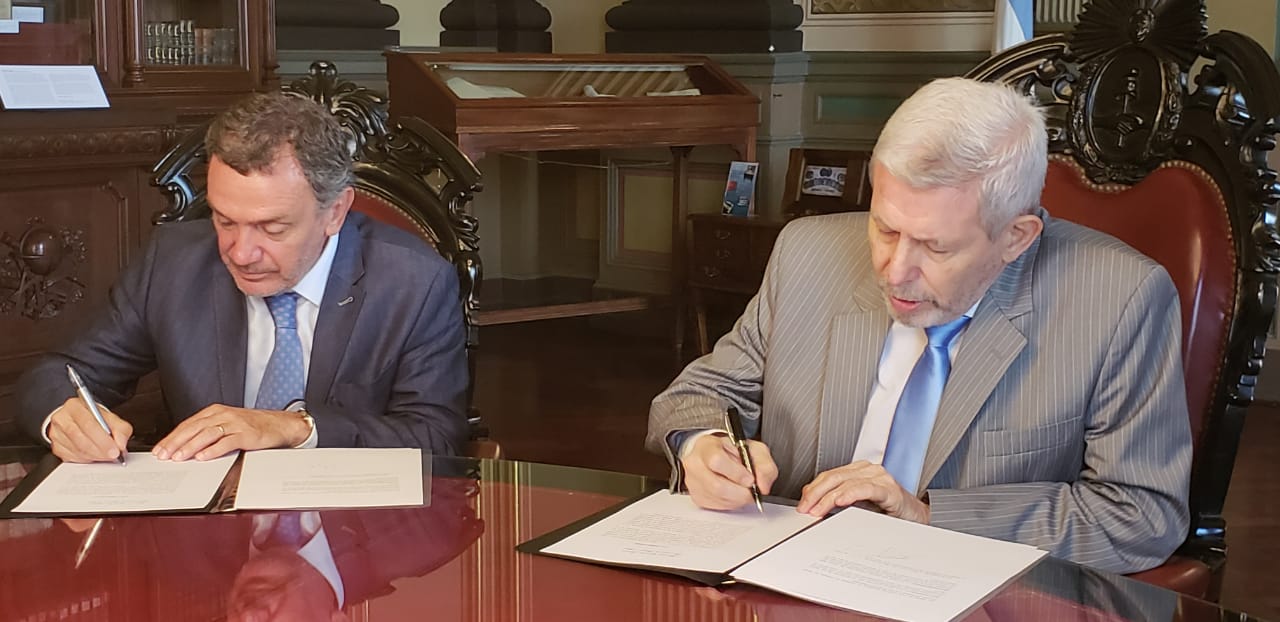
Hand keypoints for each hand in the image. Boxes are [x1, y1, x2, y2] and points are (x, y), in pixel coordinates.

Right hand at [48, 398, 131, 462]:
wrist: (80, 421)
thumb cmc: (95, 419)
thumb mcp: (112, 418)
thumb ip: (121, 429)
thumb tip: (121, 444)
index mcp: (74, 406)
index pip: (88, 423)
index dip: (102, 439)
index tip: (115, 449)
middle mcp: (62, 418)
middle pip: (80, 438)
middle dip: (100, 449)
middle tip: (113, 455)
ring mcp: (56, 434)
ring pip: (76, 450)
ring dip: (95, 456)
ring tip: (106, 455)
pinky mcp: (56, 447)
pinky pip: (72, 458)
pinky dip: (87, 460)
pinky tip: (95, 456)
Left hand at [153, 404, 310, 461]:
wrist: (281, 424)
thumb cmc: (253, 426)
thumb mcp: (227, 424)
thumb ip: (208, 431)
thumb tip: (185, 446)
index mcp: (216, 411)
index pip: (188, 424)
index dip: (172, 437)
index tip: (160, 450)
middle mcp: (224, 415)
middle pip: (194, 428)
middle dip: (176, 443)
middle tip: (164, 455)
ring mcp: (235, 423)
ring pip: (207, 434)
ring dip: (191, 446)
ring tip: (180, 457)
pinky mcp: (247, 434)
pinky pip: (227, 442)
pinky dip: (213, 450)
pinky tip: (204, 457)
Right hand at [681, 434, 777, 510]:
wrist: (717, 457)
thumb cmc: (733, 452)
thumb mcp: (754, 449)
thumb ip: (764, 465)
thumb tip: (763, 486)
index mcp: (706, 446)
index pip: (717, 461)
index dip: (737, 474)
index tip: (750, 479)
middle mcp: (695, 464)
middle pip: (717, 486)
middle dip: (741, 492)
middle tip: (752, 490)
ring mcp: (693, 482)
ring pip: (719, 499)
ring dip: (738, 499)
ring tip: (744, 489)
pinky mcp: (697, 498)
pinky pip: (717, 507)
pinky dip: (732, 503)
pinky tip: (734, 494)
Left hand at [796, 460, 928, 522]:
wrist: (917, 518)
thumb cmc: (889, 512)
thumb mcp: (859, 506)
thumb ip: (841, 502)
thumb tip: (815, 507)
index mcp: (859, 472)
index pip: (829, 476)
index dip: (812, 489)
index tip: (802, 504)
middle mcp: (868, 470)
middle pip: (833, 477)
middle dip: (815, 494)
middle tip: (804, 509)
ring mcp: (879, 478)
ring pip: (846, 482)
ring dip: (827, 498)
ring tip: (816, 510)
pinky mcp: (889, 489)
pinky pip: (866, 489)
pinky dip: (850, 494)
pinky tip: (840, 501)